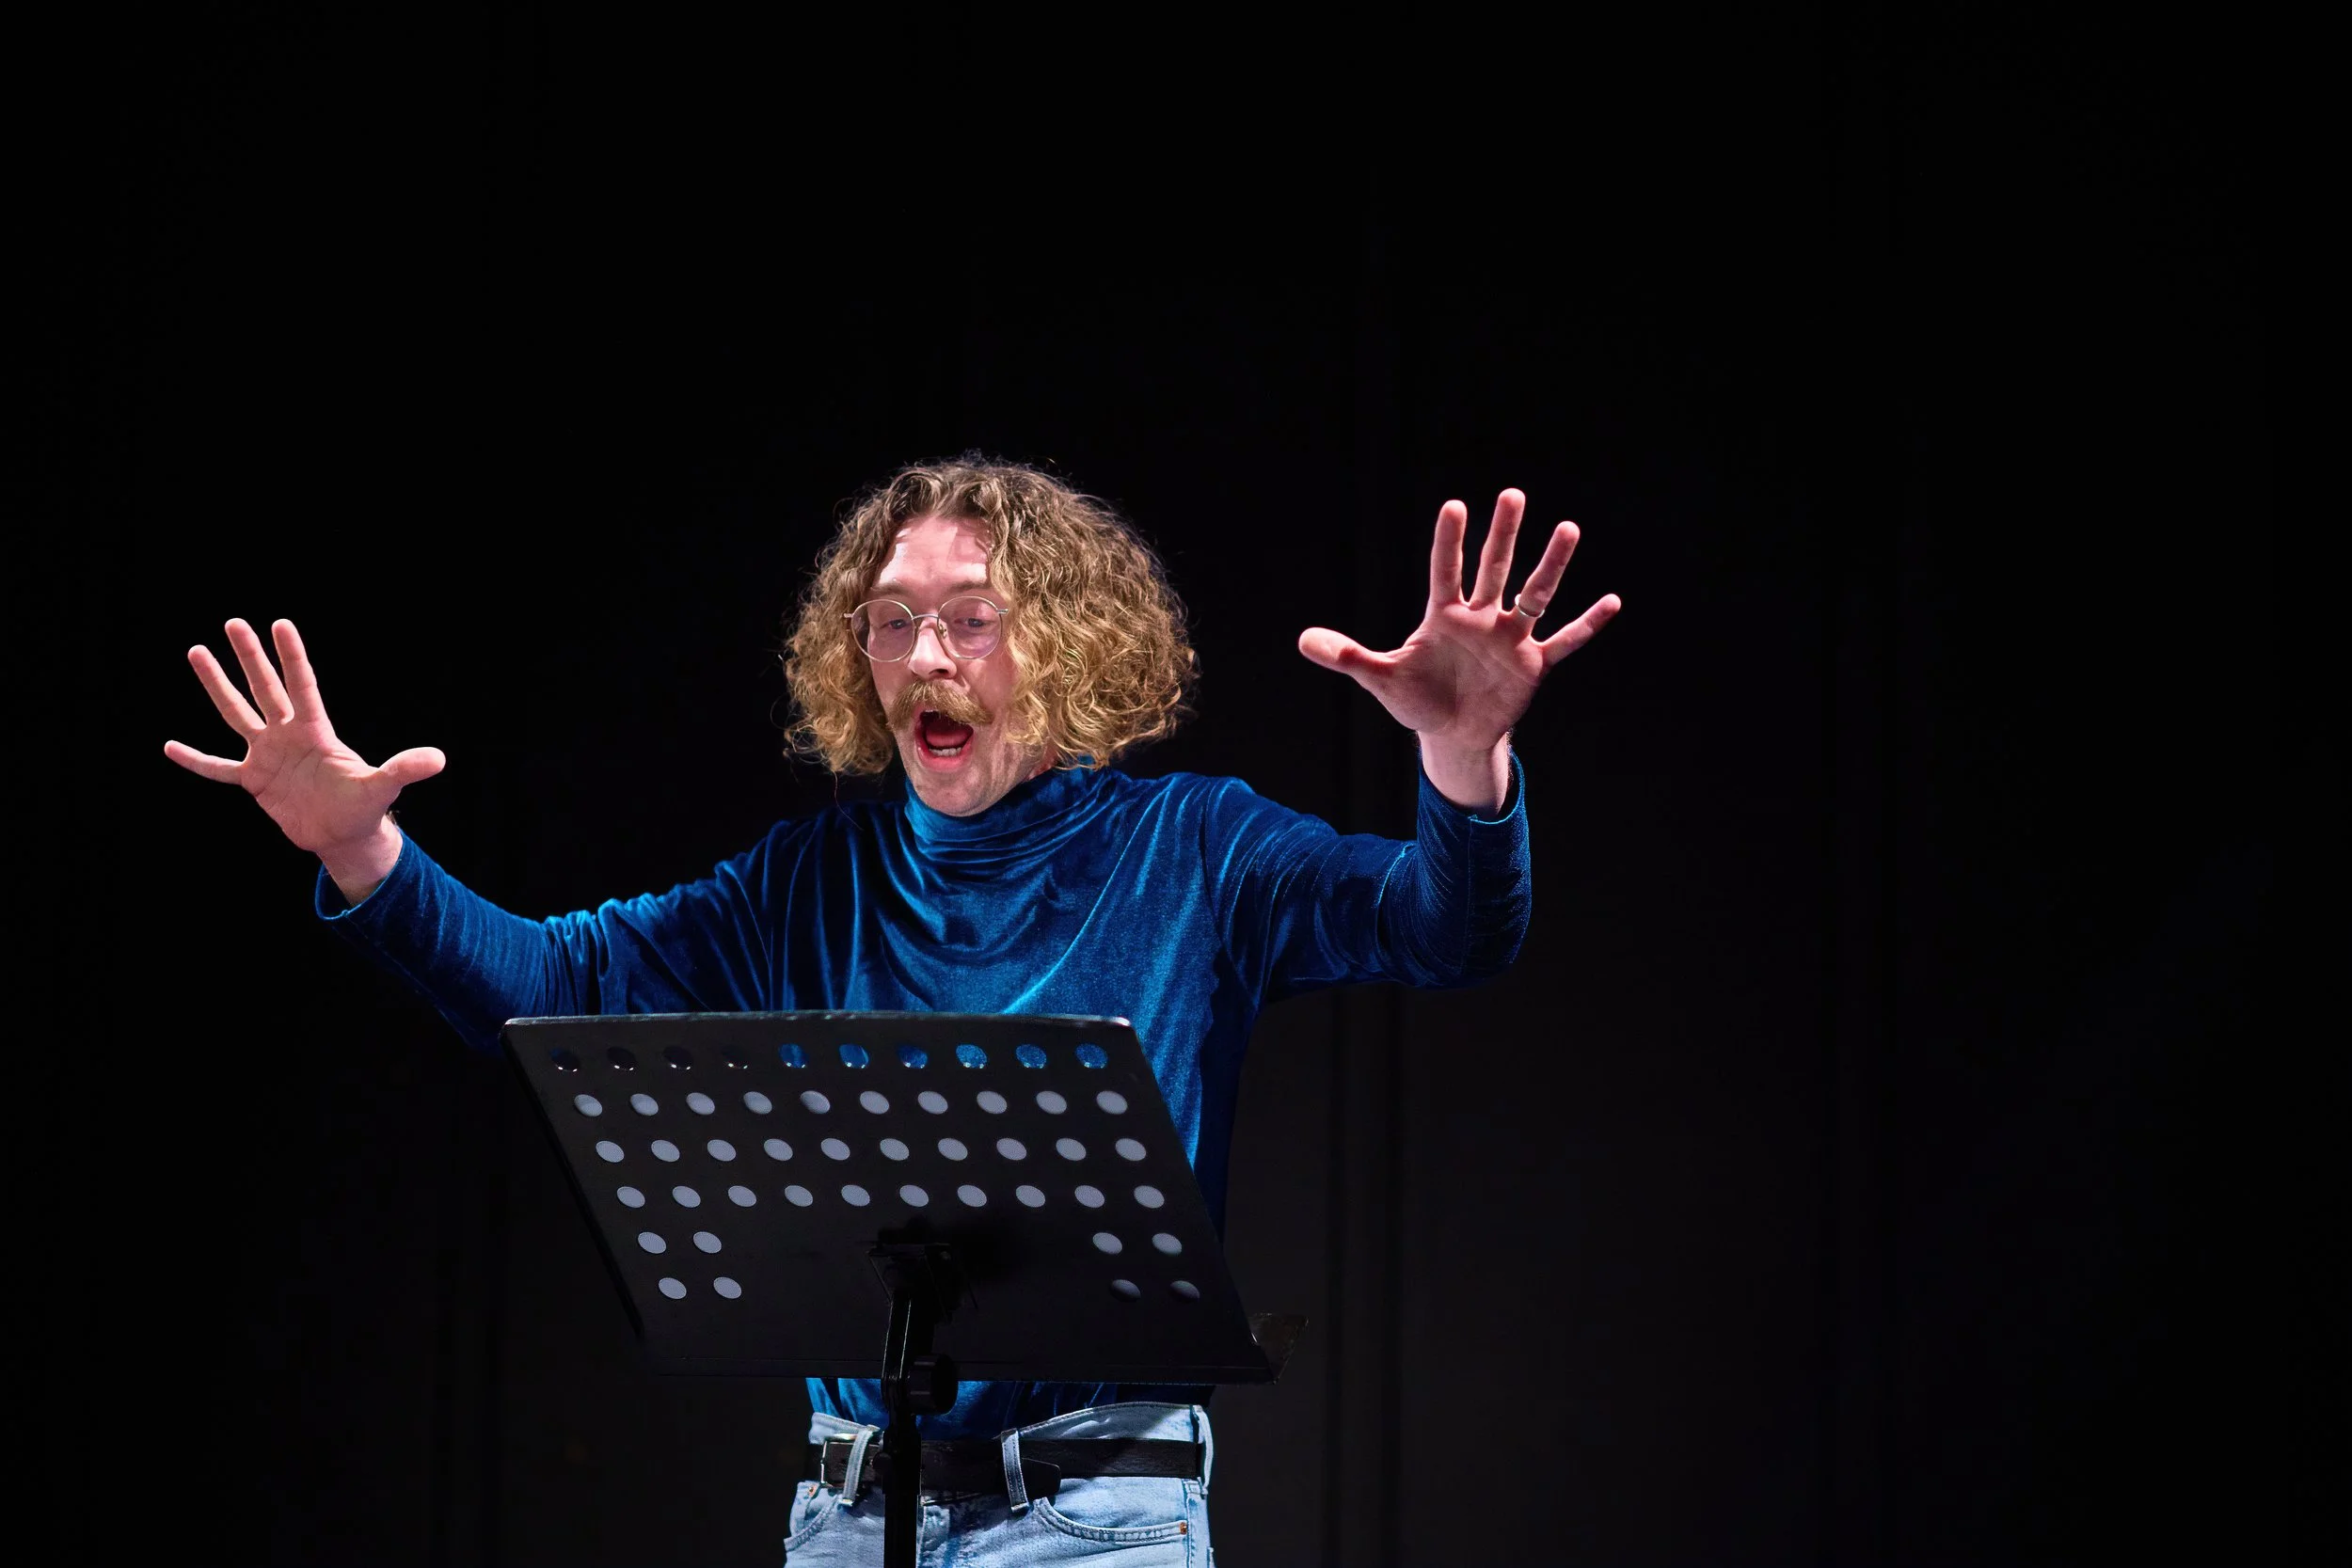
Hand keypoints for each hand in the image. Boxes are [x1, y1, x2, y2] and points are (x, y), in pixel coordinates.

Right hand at [164, 618, 443, 896]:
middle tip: (233, 622)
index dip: (292, 656)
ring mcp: (267, 755)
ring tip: (197, 652)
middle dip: (249, 657)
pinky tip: (169, 747)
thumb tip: (439, 759)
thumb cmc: (364, 807)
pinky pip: (218, 768)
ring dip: (216, 686)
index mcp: (315, 731)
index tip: (279, 624)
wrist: (344, 835)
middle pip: (265, 688)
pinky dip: (196, 760)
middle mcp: (288, 736)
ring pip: (236, 714)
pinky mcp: (254, 781)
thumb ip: (404, 769)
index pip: (302, 686)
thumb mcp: (383, 787)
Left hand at [1298, 489, 1618, 808]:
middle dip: (1502, 534)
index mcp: (1444, 615)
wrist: (1452, 734)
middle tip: (1512, 494)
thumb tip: (1301, 641)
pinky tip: (1611, 601)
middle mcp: (1481, 618)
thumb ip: (1348, 657)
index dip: (1450, 541)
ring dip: (1551, 565)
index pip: (1446, 570)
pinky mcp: (1532, 664)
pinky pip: (1564, 641)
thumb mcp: (1381, 679)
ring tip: (1568, 528)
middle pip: (1494, 568)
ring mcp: (1510, 638)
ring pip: (1534, 595)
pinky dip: (1586, 625)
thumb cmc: (1418, 700)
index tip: (1455, 506)